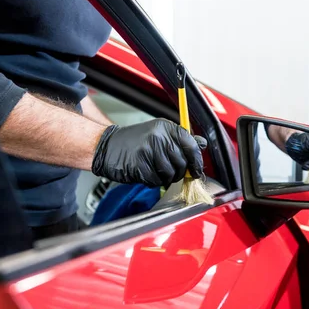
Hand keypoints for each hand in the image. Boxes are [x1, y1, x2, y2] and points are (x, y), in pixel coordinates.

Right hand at [91, 119, 206, 186]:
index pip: (191, 145)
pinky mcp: (139, 164)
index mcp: (166, 127)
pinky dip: (153, 181)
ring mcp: (148, 150)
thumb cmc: (135, 142)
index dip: (196, 161)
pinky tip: (146, 173)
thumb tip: (202, 144)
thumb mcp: (159, 134)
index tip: (196, 171)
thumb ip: (180, 139)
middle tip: (170, 172)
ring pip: (170, 173)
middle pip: (182, 162)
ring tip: (155, 171)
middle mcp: (158, 136)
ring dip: (166, 178)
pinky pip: (156, 180)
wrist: (107, 146)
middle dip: (179, 172)